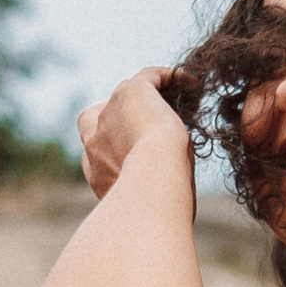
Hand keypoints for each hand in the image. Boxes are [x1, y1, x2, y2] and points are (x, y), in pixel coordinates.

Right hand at [76, 66, 192, 204]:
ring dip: (149, 95)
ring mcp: (109, 114)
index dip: (116, 144)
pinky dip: (169, 76)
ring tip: (178, 98)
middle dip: (121, 115)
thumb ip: (149, 198)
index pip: (96, 149)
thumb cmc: (156, 206)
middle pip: (102, 116)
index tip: (140, 149)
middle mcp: (95, 140)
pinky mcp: (131, 93)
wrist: (154, 186)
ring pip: (127, 94)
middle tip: (150, 119)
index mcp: (95, 170)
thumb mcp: (147, 206)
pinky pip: (150, 76)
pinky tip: (190, 82)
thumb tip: (174, 210)